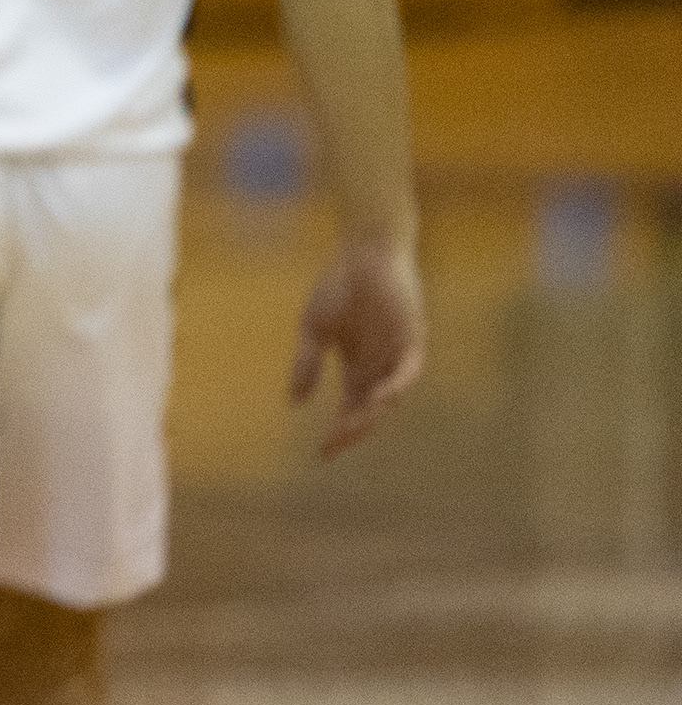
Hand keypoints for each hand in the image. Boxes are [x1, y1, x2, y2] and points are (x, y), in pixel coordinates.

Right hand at [290, 232, 423, 458]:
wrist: (363, 251)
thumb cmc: (338, 285)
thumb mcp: (314, 329)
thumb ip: (307, 363)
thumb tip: (293, 402)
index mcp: (358, 367)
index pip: (351, 408)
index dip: (339, 431)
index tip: (321, 453)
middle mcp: (380, 367)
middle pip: (371, 411)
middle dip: (353, 430)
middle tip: (333, 444)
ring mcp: (397, 354)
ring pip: (390, 397)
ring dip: (373, 413)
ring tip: (351, 427)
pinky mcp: (411, 338)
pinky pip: (408, 370)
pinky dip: (396, 385)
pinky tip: (380, 397)